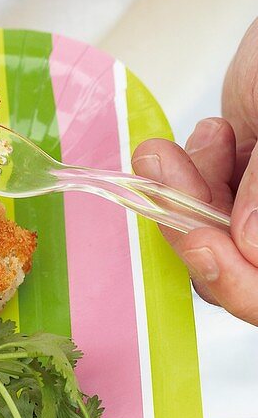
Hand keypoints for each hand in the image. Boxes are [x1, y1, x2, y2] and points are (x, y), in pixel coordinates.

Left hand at [132, 17, 257, 324]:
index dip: (241, 281)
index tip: (201, 240)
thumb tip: (249, 242)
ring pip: (215, 238)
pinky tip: (215, 136)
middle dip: (197, 226)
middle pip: (243, 271)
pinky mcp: (244, 185)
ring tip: (189, 143)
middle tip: (167, 178)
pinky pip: (203, 203)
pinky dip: (191, 174)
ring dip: (186, 194)